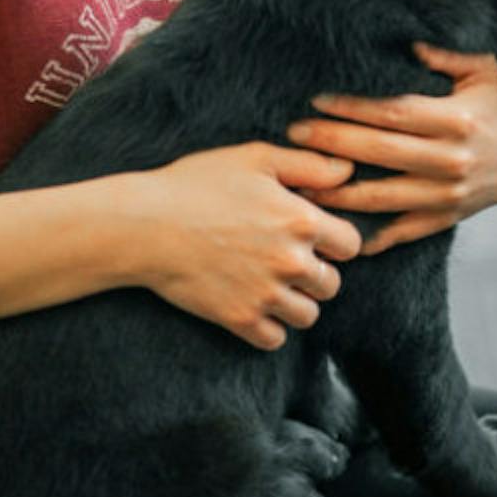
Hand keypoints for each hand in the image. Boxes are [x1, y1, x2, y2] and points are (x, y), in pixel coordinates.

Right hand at [126, 142, 361, 349]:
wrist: (145, 225)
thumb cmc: (198, 184)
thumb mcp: (256, 158)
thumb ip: (309, 165)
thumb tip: (347, 171)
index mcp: (300, 220)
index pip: (351, 245)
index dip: (335, 239)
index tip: (314, 236)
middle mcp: (290, 261)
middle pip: (331, 283)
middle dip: (316, 272)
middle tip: (287, 259)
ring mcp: (265, 295)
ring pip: (308, 315)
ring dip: (295, 302)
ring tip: (272, 283)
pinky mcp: (239, 320)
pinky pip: (275, 338)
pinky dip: (270, 327)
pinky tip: (255, 304)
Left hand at [288, 44, 496, 254]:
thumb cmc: (495, 104)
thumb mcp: (483, 69)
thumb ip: (446, 52)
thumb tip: (408, 39)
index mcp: (457, 121)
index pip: (394, 113)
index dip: (353, 108)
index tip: (317, 99)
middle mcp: (452, 160)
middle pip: (380, 153)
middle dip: (333, 143)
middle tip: (294, 134)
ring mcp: (447, 195)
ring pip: (383, 197)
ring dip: (339, 192)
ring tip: (300, 184)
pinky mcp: (444, 219)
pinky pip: (401, 231)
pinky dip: (370, 236)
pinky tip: (336, 231)